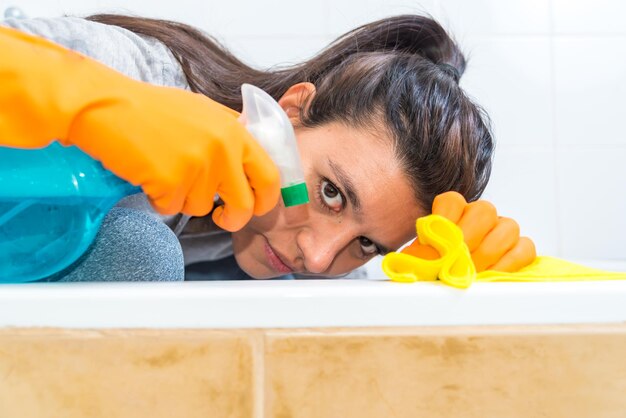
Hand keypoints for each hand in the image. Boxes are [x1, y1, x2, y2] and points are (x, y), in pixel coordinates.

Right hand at [0, 26, 279, 230]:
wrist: (107, 105)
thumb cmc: (152, 109)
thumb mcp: (204, 113)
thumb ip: (231, 138)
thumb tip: (250, 166)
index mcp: (235, 131)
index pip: (270, 176)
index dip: (266, 199)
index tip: (255, 206)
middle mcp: (222, 149)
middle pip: (245, 205)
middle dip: (234, 219)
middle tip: (221, 217)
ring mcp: (198, 166)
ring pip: (201, 208)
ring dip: (182, 199)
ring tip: (164, 170)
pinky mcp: (171, 182)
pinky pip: (171, 208)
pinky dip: (159, 199)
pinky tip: (148, 174)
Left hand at [402, 192, 535, 271]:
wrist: (450, 283)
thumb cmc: (435, 270)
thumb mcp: (422, 263)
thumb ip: (421, 256)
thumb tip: (421, 260)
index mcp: (453, 211)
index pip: (452, 200)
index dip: (446, 218)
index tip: (438, 239)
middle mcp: (481, 215)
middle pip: (484, 211)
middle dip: (469, 238)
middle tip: (458, 260)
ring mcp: (503, 230)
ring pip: (508, 227)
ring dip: (488, 252)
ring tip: (473, 271)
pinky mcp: (521, 248)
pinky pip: (525, 248)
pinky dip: (509, 263)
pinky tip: (492, 275)